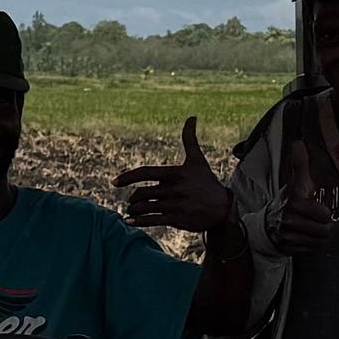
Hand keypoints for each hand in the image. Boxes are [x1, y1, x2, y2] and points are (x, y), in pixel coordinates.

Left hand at [115, 117, 233, 236]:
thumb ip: (190, 139)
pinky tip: (129, 221)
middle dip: (133, 197)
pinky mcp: (177, 220)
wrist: (223, 209)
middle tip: (132, 199)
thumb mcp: (198, 160)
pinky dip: (138, 222)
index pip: (145, 173)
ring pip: (145, 207)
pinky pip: (152, 220)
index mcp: (175, 173)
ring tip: (133, 210)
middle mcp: (174, 189)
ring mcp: (176, 205)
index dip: (128, 177)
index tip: (115, 182)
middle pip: (142, 193)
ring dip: (134, 210)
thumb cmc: (206, 182)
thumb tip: (192, 117)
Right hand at [269, 140, 338, 257]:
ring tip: (316, 230)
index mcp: (293, 202)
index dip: (325, 213)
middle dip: (326, 227)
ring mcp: (287, 236)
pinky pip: (310, 250)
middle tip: (322, 223)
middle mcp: (288, 219)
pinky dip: (312, 246)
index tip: (322, 212)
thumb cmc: (287, 201)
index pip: (322, 214)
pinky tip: (308, 238)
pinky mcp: (287, 248)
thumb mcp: (296, 183)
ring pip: (318, 241)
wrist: (267, 224)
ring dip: (321, 237)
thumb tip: (298, 142)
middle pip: (323, 230)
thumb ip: (300, 164)